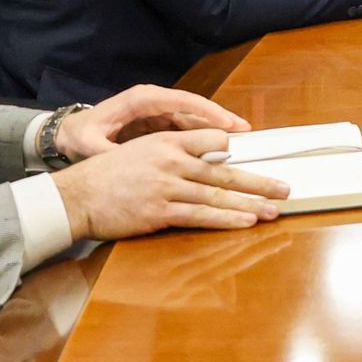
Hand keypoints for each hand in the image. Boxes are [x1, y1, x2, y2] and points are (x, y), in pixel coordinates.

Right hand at [51, 129, 289, 239]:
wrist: (77, 196)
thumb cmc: (108, 175)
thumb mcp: (141, 150)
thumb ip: (173, 152)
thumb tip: (208, 159)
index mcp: (167, 142)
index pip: (213, 141)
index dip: (238, 150)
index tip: (261, 156)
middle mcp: (171, 161)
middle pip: (224, 171)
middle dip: (258, 181)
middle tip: (284, 188)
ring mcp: (166, 187)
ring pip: (217, 195)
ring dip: (250, 204)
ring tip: (273, 210)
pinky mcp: (160, 212)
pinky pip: (200, 216)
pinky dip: (225, 219)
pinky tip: (245, 221)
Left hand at [55, 85, 249, 159]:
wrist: (70, 134)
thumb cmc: (80, 136)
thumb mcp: (89, 145)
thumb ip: (108, 152)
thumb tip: (123, 162)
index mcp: (140, 101)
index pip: (179, 101)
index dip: (205, 111)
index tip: (225, 123)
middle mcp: (153, 102)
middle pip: (192, 108)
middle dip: (218, 118)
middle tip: (244, 129)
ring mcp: (157, 112)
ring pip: (193, 118)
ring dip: (215, 128)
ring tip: (240, 139)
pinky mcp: (159, 124)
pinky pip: (186, 129)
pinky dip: (203, 137)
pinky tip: (219, 149)